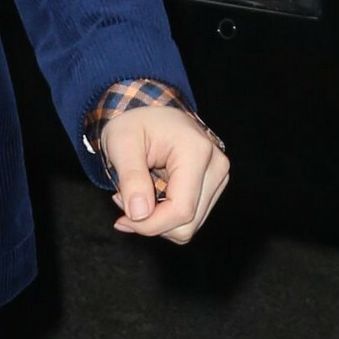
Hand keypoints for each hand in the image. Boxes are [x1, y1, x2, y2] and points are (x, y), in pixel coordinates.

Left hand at [101, 104, 228, 243]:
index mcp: (196, 151)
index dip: (150, 224)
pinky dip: (166, 216)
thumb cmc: (133, 124)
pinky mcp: (213, 185)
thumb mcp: (121, 143)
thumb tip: (140, 214)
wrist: (148, 113)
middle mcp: (215, 165)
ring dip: (157, 220)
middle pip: (187, 223)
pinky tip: (150, 198)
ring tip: (135, 195)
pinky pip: (190, 218)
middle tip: (123, 200)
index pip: (181, 210)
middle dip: (150, 222)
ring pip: (189, 226)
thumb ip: (131, 178)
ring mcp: (218, 176)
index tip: (123, 218)